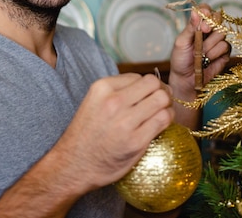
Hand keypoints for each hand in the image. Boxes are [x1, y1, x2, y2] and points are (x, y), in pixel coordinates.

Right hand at [54, 73, 174, 190]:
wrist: (74, 165)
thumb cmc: (86, 134)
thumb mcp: (94, 102)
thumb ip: (117, 91)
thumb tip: (146, 86)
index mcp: (102, 88)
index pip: (139, 76)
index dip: (148, 86)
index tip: (149, 95)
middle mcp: (114, 101)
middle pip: (154, 84)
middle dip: (161, 91)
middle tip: (161, 101)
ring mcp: (125, 121)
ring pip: (162, 100)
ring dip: (167, 105)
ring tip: (161, 112)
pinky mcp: (136, 141)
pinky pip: (163, 120)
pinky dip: (167, 119)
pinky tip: (160, 124)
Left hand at [167, 3, 230, 124]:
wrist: (186, 80)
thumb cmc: (180, 60)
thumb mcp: (181, 42)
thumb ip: (190, 28)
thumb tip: (195, 12)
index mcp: (197, 25)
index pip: (205, 10)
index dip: (206, 12)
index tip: (204, 17)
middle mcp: (209, 30)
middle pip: (218, 18)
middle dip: (211, 25)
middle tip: (204, 32)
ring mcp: (218, 40)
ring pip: (221, 33)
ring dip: (209, 45)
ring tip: (200, 54)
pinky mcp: (225, 52)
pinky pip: (225, 46)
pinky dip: (215, 54)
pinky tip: (208, 60)